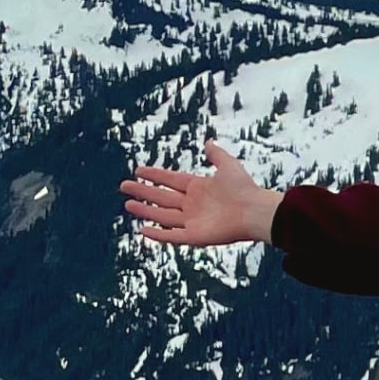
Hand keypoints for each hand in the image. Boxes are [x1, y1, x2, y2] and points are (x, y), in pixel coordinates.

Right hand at [122, 133, 282, 247]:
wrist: (254, 211)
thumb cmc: (244, 189)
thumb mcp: (228, 165)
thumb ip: (217, 155)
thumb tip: (208, 143)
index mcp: (199, 187)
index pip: (171, 180)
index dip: (155, 175)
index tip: (139, 170)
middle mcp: (193, 204)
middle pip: (162, 197)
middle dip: (143, 191)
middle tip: (124, 186)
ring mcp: (193, 221)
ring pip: (163, 216)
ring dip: (145, 210)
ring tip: (127, 205)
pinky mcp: (195, 236)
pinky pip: (172, 236)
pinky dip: (157, 234)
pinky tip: (142, 230)